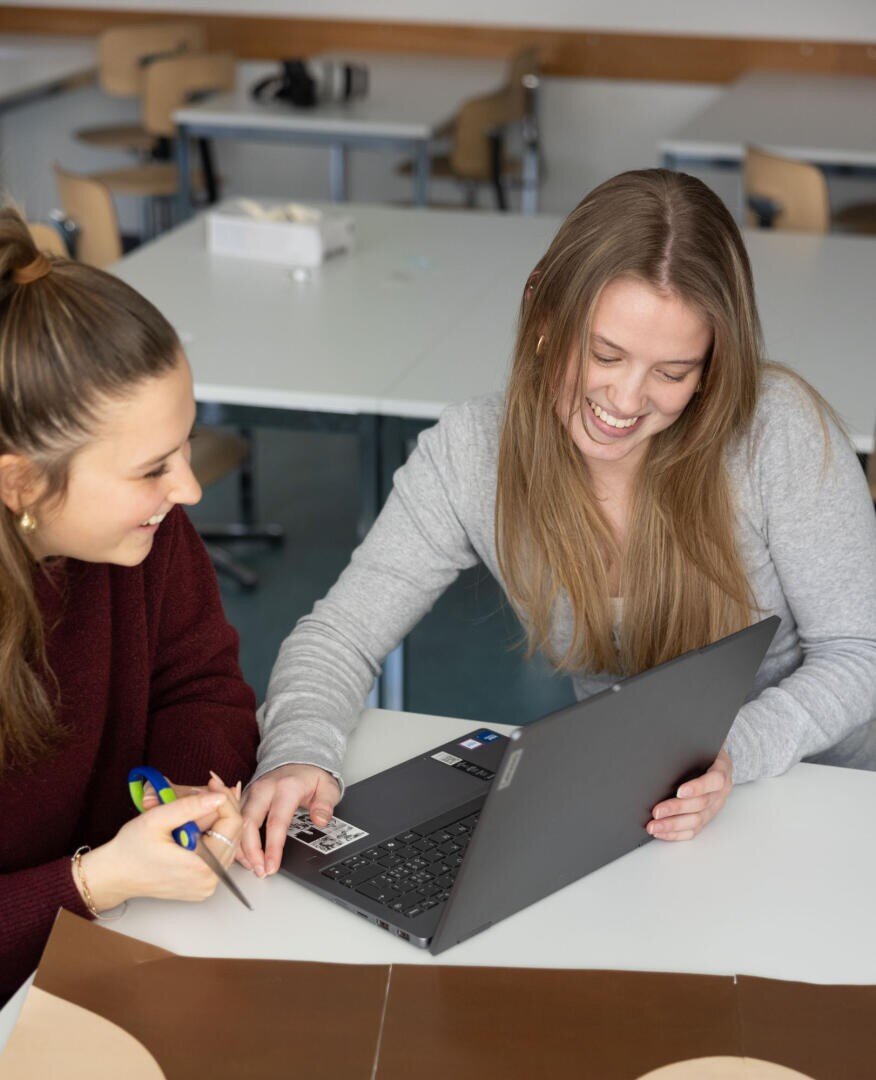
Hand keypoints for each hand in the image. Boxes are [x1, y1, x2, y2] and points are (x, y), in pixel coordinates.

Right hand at [79, 788, 238, 910]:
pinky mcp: (202, 886)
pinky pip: (218, 854)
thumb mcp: (157, 819)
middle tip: (209, 787)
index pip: (233, 824)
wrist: (115, 875)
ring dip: (218, 821)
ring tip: (201, 804)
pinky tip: (199, 822)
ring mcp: (206, 886)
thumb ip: (190, 807)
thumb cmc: (131, 849)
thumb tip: (219, 797)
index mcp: (202, 867)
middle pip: (233, 833)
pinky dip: (213, 835)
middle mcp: (209, 881)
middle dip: (223, 807)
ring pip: (228, 843)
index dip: (225, 798)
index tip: (212, 782)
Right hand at [239, 764, 340, 877]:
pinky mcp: (243, 796)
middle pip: (248, 822)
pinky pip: (233, 819)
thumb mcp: (328, 787)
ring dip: (240, 846)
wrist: (297, 758)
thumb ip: (326, 804)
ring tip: (252, 866)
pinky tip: (242, 854)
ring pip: (236, 822)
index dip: (272, 847)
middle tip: (259, 871)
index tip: (271, 866)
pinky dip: (235, 838)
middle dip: (250, 851)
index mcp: (286, 787)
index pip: (276, 821)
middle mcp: (264, 788)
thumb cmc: (311, 776)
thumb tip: (321, 820)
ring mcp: (251, 791)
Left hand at [647, 748, 732, 841]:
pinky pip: (693, 830)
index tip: (680, 791)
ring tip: (653, 826)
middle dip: (676, 809)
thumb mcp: (700, 743)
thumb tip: (662, 749)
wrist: (715, 760)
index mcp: (722, 770)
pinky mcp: (707, 818)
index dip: (697, 787)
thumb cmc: (703, 750)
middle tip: (656, 812)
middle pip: (701, 804)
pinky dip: (676, 833)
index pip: (714, 780)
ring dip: (673, 825)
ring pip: (696, 821)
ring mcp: (715, 807)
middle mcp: (721, 792)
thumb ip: (687, 747)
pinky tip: (661, 832)